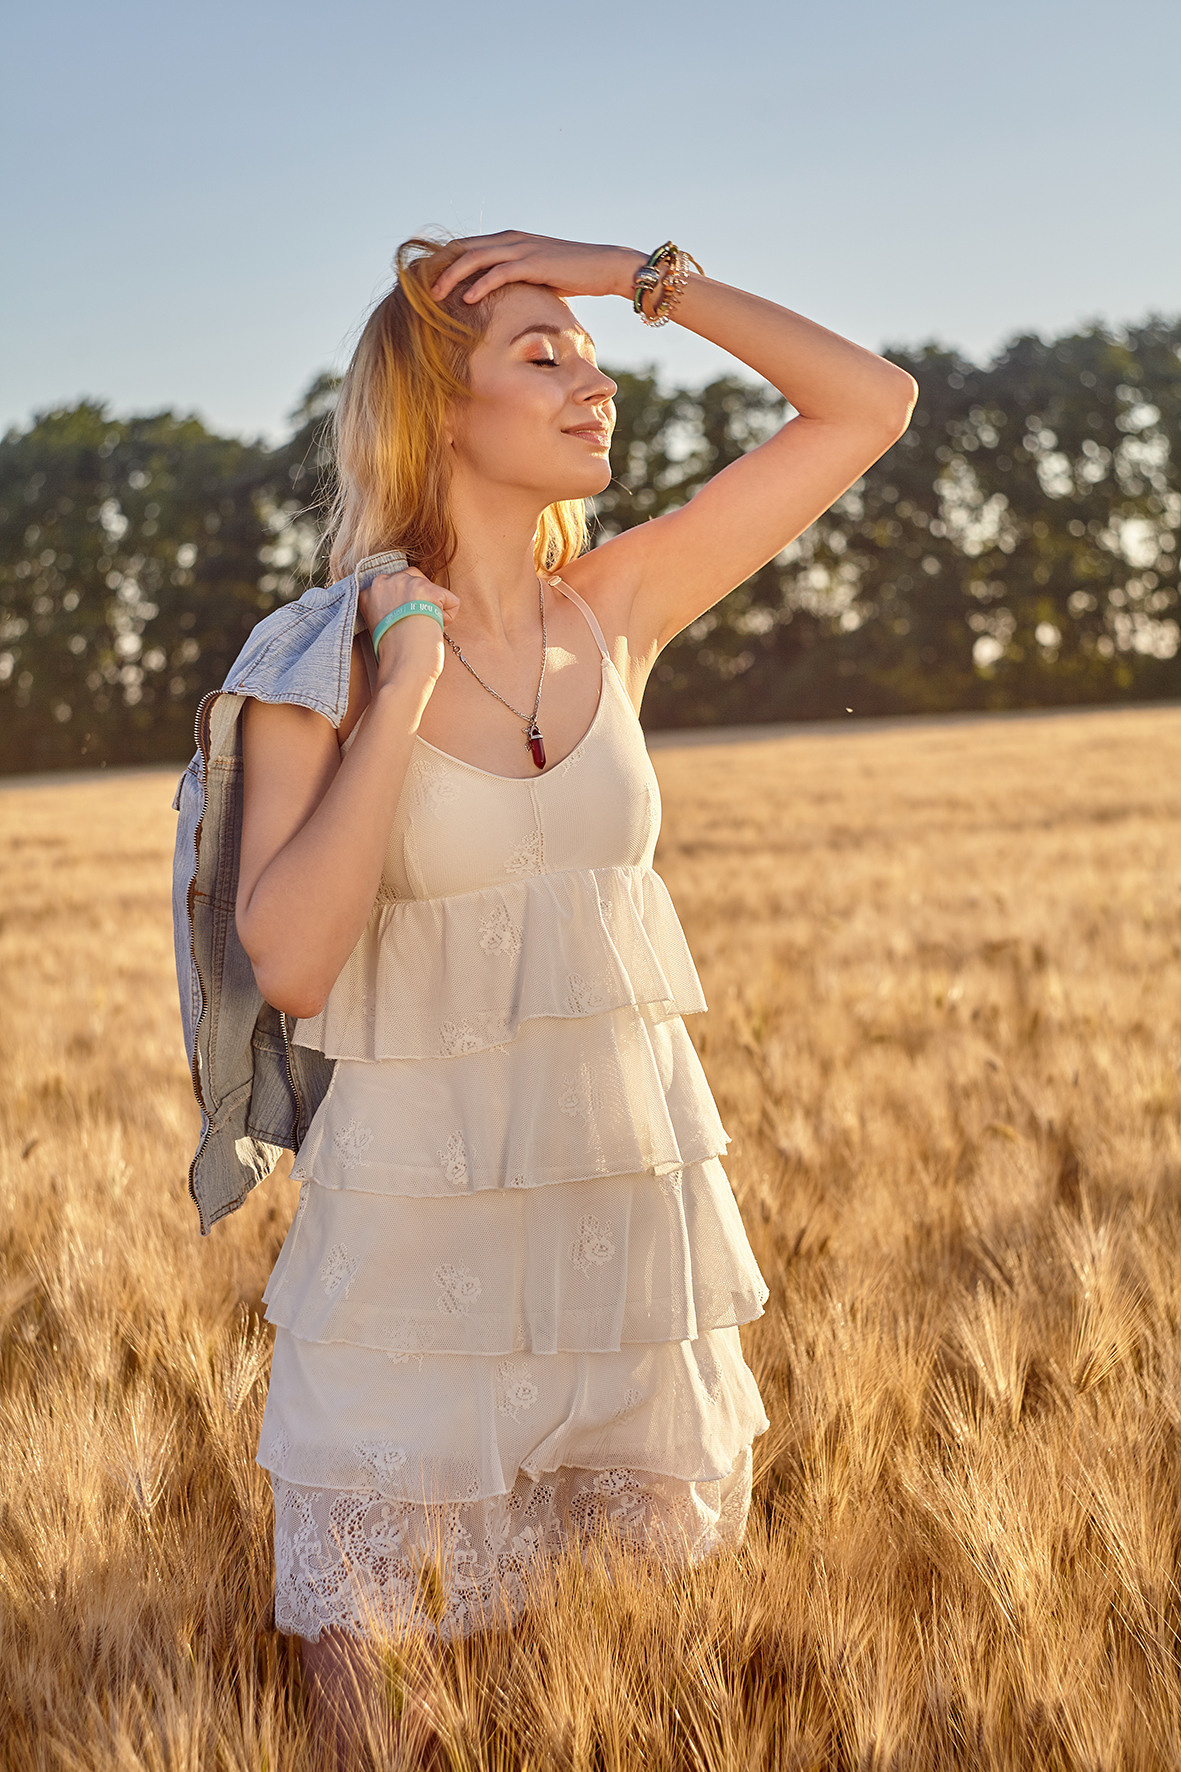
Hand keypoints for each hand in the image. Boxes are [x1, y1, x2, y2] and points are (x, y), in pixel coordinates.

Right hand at [360, 566, 458, 685]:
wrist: (401, 666)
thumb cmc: (393, 654)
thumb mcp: (381, 622)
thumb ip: (390, 604)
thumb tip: (412, 599)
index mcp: (368, 591)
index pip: (397, 584)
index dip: (406, 604)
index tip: (404, 623)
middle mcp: (383, 581)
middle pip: (416, 579)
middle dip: (422, 600)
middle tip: (415, 627)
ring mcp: (405, 583)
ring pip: (433, 588)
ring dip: (435, 609)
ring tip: (423, 630)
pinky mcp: (427, 589)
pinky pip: (452, 600)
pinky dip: (449, 618)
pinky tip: (434, 631)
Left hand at [429, 231, 644, 305]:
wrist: (606, 267)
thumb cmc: (575, 275)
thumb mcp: (539, 276)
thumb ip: (518, 279)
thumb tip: (503, 299)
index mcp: (509, 240)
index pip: (467, 246)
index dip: (444, 262)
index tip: (427, 281)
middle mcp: (511, 239)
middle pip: (463, 248)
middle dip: (439, 267)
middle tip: (418, 289)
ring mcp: (522, 249)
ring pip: (475, 258)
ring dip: (451, 276)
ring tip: (433, 296)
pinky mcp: (534, 263)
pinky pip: (499, 272)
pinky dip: (480, 284)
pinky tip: (465, 300)